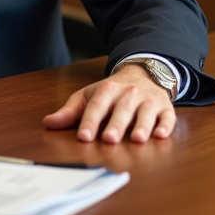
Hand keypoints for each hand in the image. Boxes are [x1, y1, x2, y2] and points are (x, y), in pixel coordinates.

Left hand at [42, 64, 175, 142]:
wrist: (142, 74)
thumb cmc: (111, 92)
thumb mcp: (88, 97)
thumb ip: (70, 112)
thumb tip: (48, 123)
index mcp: (107, 90)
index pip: (97, 106)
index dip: (90, 122)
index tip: (84, 137)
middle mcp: (129, 94)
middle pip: (121, 110)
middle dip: (116, 125)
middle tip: (109, 139)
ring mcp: (148, 100)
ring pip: (145, 112)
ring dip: (142, 125)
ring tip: (137, 139)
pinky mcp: (164, 107)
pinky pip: (167, 116)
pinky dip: (165, 126)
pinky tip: (161, 135)